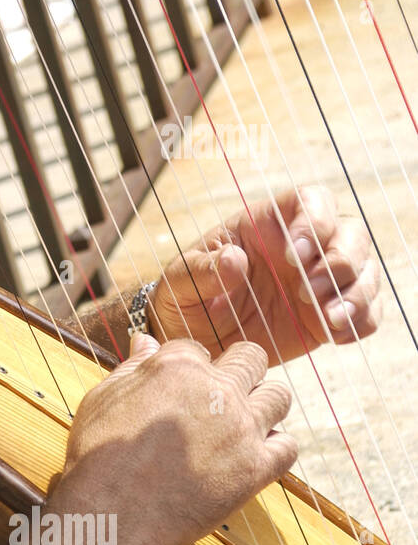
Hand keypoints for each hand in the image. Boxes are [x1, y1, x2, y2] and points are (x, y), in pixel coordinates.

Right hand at [54, 334, 296, 544]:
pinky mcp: (256, 468)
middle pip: (250, 358)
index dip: (191, 365)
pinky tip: (254, 453)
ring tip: (245, 419)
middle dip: (239, 369)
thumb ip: (131, 368)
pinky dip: (275, 446)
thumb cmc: (99, 456)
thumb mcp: (102, 400)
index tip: (184, 385)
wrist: (114, 512)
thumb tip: (146, 340)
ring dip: (264, 401)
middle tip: (224, 392)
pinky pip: (288, 446)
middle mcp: (217, 390)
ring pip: (279, 395)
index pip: (198, 348)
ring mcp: (241, 428)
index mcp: (177, 367)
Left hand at [148, 185, 381, 364]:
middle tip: (309, 293)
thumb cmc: (183, 302)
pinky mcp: (329, 314)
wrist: (194, 344)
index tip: (296, 255)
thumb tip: (234, 259)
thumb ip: (202, 271)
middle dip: (342, 260)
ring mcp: (320, 280)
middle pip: (350, 232)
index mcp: (265, 225)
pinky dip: (361, 321)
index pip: (309, 200)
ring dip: (357, 293)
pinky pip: (366, 311)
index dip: (314, 219)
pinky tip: (336, 337)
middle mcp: (302, 247)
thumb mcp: (179, 284)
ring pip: (365, 270)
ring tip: (328, 320)